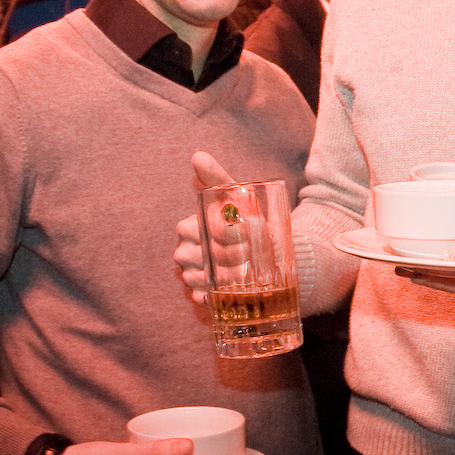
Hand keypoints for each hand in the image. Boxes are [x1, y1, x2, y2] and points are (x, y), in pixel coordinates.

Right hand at [174, 151, 238, 301]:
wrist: (268, 247)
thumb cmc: (247, 217)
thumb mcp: (234, 194)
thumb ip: (216, 176)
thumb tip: (197, 155)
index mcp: (189, 227)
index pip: (194, 230)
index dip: (220, 232)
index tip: (246, 233)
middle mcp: (186, 252)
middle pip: (196, 257)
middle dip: (225, 255)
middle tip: (250, 254)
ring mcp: (192, 274)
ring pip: (195, 278)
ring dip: (219, 278)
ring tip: (243, 274)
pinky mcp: (202, 294)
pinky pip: (199, 298)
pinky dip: (211, 298)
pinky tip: (226, 294)